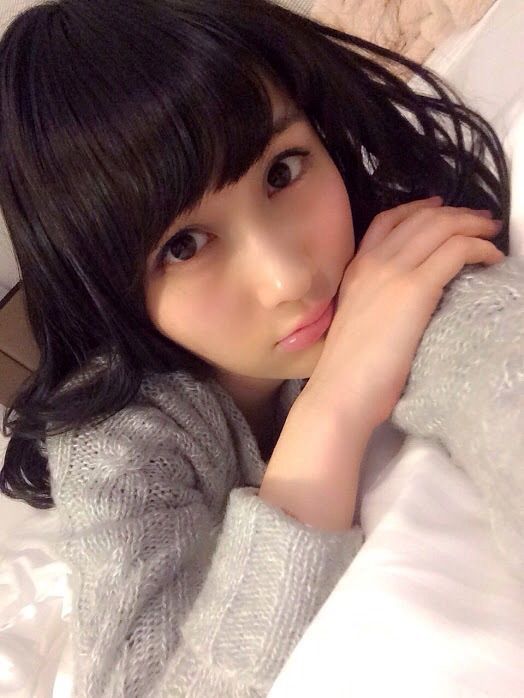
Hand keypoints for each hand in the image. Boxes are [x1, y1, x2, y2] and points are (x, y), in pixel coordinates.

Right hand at [301, 196, 503, 427]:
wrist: (341, 390)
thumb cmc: (349, 370)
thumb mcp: (357, 319)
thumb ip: (376, 297)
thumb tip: (407, 295)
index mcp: (356, 269)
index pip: (388, 220)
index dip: (419, 208)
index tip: (442, 209)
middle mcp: (373, 261)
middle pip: (422, 218)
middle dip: (458, 214)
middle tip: (482, 222)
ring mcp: (393, 272)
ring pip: (442, 227)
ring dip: (474, 225)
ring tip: (491, 234)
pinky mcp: (415, 289)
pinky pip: (457, 250)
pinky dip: (480, 248)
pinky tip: (491, 258)